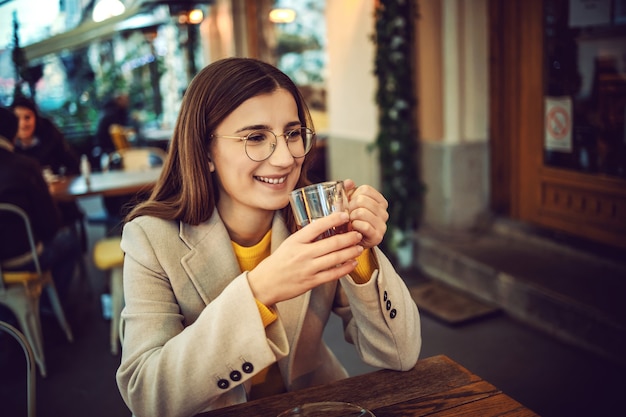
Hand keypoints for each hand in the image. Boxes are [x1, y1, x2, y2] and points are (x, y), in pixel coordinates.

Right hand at [247, 212, 363, 305]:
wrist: (265, 284)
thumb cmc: (278, 262)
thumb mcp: (289, 244)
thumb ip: (306, 237)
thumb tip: (325, 227)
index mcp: (296, 241)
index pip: (317, 226)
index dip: (333, 219)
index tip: (345, 215)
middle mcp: (302, 254)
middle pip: (331, 243)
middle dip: (348, 238)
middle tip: (358, 233)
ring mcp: (308, 268)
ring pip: (335, 259)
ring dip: (350, 252)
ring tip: (359, 247)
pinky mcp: (311, 282)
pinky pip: (333, 274)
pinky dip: (345, 268)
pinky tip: (353, 263)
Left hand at [343, 179, 388, 248]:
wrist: (352, 241)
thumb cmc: (351, 220)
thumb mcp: (349, 203)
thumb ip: (348, 190)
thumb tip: (349, 182)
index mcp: (380, 201)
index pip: (365, 189)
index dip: (353, 195)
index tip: (350, 203)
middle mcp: (384, 212)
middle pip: (362, 200)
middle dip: (350, 207)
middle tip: (347, 214)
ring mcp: (382, 225)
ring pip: (361, 212)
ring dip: (351, 217)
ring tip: (350, 222)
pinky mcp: (377, 236)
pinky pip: (364, 226)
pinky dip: (355, 226)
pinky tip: (353, 228)